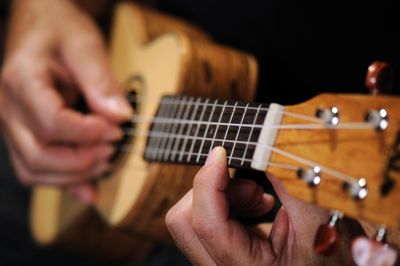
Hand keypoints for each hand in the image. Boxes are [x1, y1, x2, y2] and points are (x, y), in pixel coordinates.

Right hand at [0, 0, 131, 202]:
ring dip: (75, 175)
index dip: (88, 134)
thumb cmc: (60, 32)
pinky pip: (36, 171)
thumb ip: (101, 81)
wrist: (41, 29)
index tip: (117, 130)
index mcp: (21, 80)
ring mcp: (12, 126)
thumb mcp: (85, 45)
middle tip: (114, 146)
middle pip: (40, 155)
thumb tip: (120, 117)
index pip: (50, 122)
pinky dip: (65, 182)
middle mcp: (8, 108)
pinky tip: (91, 187)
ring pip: (35, 171)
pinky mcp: (23, 136)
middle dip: (83, 160)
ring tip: (106, 159)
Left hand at [166, 147, 361, 264]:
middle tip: (253, 188)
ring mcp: (218, 262)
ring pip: (190, 218)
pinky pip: (205, 220)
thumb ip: (282, 180)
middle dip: (214, 190)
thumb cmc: (337, 252)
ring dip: (223, 196)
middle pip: (183, 221)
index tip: (221, 153)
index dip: (208, 181)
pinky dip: (227, 203)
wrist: (341, 265)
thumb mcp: (316, 214)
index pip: (206, 223)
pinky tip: (257, 205)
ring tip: (262, 198)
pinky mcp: (220, 252)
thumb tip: (253, 147)